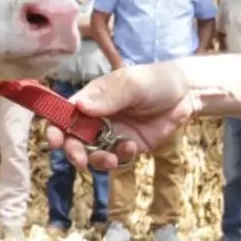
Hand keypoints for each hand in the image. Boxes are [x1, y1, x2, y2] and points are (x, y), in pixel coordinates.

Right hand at [47, 63, 197, 170]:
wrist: (186, 94)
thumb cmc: (155, 80)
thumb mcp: (131, 83)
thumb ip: (108, 96)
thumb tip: (79, 106)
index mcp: (92, 99)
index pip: (65, 114)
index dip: (55, 127)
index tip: (54, 139)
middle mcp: (97, 118)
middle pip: (74, 139)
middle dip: (73, 151)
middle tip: (80, 159)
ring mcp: (112, 134)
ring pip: (93, 153)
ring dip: (96, 160)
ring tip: (110, 159)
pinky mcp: (129, 147)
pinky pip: (117, 158)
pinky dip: (120, 157)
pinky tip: (131, 148)